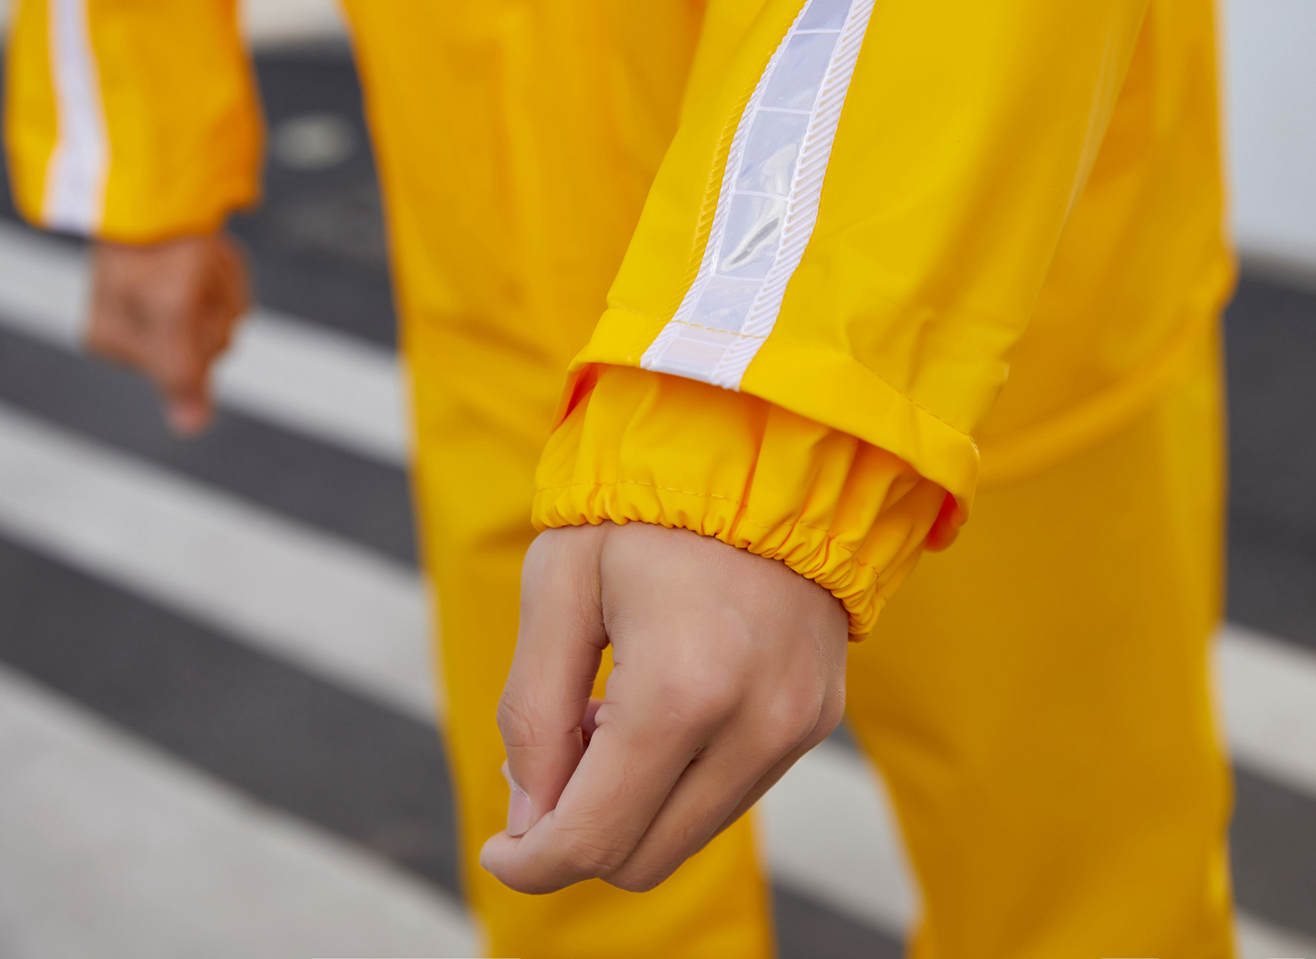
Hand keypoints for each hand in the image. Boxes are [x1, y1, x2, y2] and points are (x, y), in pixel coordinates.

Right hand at [86, 233, 248, 434]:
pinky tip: (208, 250)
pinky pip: (223, 293)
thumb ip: (181, 373)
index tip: (181, 297)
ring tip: (199, 255)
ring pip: (221, 317)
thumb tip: (190, 428)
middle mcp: (133, 331)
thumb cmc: (158, 246)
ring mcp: (158, 307)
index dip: (200, 334)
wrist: (160, 180)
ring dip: (223, 284)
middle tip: (193, 271)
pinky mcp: (179, 284)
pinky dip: (226, 271)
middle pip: (210, 346)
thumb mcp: (173, 312)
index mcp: (113, 344)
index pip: (190, 371)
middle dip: (214, 307)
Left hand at [481, 521, 847, 893]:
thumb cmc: (648, 508)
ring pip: (689, 834)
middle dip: (580, 832)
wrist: (770, 451)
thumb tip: (530, 818)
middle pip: (644, 858)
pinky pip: (733, 793)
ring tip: (614, 708)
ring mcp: (796, 728)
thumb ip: (534, 712)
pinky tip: (666, 704)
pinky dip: (682, 778)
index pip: (595, 837)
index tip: (498, 851)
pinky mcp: (817, 721)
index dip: (532, 863)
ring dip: (634, 803)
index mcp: (682, 690)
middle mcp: (755, 724)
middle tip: (559, 747)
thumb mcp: (560, 586)